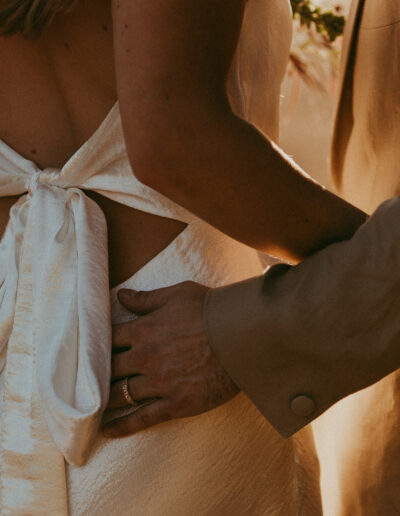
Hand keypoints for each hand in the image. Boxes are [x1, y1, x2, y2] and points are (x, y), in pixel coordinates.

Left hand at [102, 281, 238, 437]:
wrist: (241, 336)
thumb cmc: (209, 310)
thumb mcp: (177, 294)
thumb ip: (146, 299)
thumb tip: (121, 295)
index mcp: (143, 330)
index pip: (107, 339)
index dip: (97, 345)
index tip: (90, 352)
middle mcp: (145, 357)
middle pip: (107, 369)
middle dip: (95, 375)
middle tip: (83, 382)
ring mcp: (158, 383)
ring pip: (119, 395)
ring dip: (102, 401)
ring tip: (87, 408)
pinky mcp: (174, 404)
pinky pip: (141, 419)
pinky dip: (121, 427)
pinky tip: (105, 431)